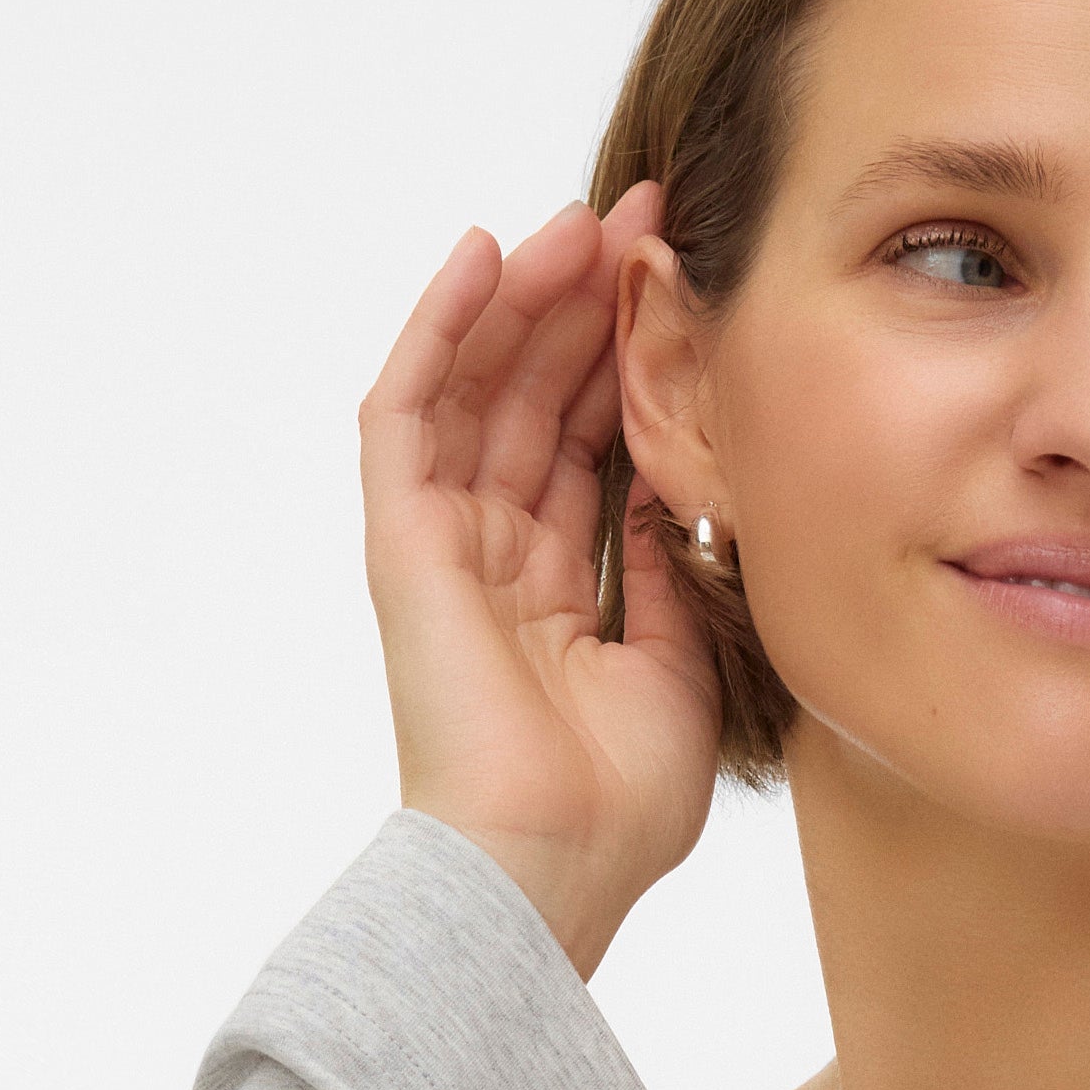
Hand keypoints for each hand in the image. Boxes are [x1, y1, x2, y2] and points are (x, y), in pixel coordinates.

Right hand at [358, 191, 720, 978]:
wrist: (549, 867)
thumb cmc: (615, 807)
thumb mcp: (682, 670)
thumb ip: (673, 573)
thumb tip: (680, 488)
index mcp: (556, 597)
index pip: (589, 449)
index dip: (632, 366)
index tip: (687, 291)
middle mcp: (493, 561)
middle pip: (535, 401)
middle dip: (588, 308)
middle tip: (648, 222)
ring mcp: (442, 547)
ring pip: (478, 388)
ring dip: (525, 298)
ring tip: (584, 222)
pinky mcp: (402, 540)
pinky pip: (406, 410)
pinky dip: (439, 328)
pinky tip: (482, 255)